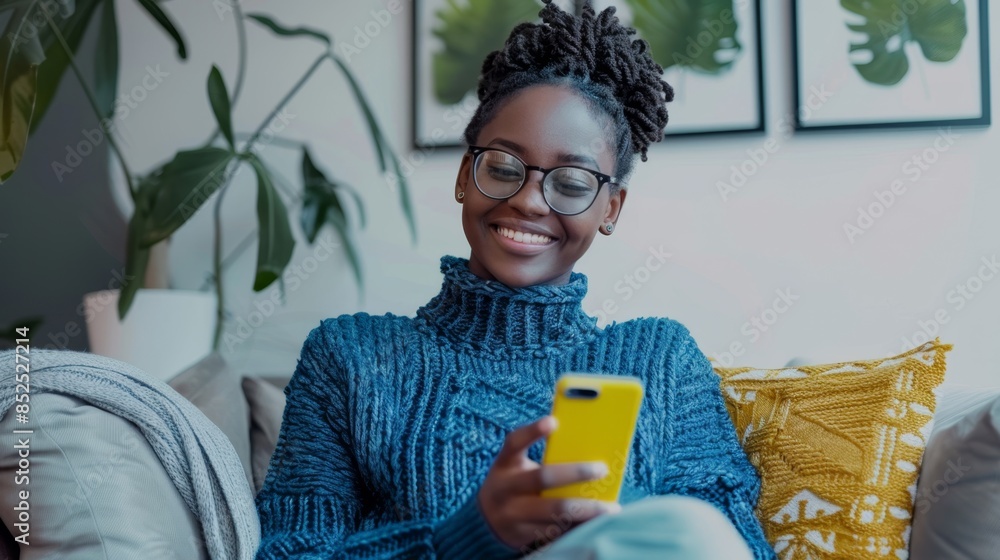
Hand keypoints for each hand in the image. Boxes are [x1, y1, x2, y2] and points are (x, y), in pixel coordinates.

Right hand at [477, 415, 621, 549]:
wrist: (486, 520)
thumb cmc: (515, 483)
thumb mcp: (517, 467)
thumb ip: (543, 459)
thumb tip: (587, 448)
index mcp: (505, 464)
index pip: (515, 442)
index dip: (532, 431)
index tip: (554, 421)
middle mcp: (505, 488)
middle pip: (542, 477)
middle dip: (576, 473)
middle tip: (602, 469)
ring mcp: (512, 515)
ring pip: (555, 511)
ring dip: (586, 510)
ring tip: (611, 508)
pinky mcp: (523, 536)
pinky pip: (556, 532)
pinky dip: (579, 527)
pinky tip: (597, 525)